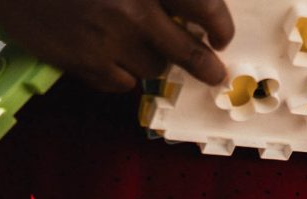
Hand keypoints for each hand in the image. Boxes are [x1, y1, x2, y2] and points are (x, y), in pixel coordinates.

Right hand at [0, 0, 233, 91]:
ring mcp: (108, 40)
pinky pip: (122, 82)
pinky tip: (110, 55)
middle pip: (188, 52)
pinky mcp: (85, 64)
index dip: (220, 25)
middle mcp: (132, 9)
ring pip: (155, 68)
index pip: (203, 6)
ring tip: (139, 46)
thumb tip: (187, 10)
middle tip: (213, 71)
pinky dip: (122, 73)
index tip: (221, 35)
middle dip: (206, 66)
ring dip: (154, 60)